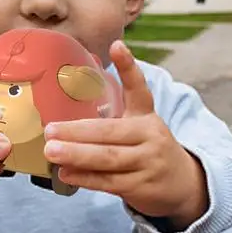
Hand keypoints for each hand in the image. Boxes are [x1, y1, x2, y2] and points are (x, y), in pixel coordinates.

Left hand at [43, 41, 207, 228]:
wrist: (182, 184)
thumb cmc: (147, 150)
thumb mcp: (140, 125)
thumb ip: (114, 112)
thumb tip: (77, 93)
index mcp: (146, 116)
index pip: (139, 89)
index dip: (129, 67)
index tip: (117, 46)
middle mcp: (150, 136)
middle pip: (110, 132)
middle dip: (77, 132)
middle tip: (49, 130)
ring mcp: (147, 162)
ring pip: (108, 158)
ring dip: (77, 155)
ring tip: (51, 152)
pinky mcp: (141, 186)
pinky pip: (108, 181)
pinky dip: (84, 178)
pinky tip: (65, 173)